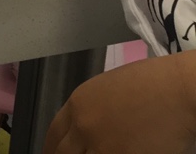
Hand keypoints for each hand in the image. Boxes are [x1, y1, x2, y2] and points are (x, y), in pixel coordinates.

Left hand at [43, 53, 195, 153]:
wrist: (178, 91)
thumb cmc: (153, 84)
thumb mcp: (108, 89)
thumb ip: (92, 110)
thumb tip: (88, 126)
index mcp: (78, 104)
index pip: (54, 134)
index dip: (52, 148)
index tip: (53, 153)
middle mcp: (83, 126)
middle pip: (62, 153)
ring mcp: (101, 145)